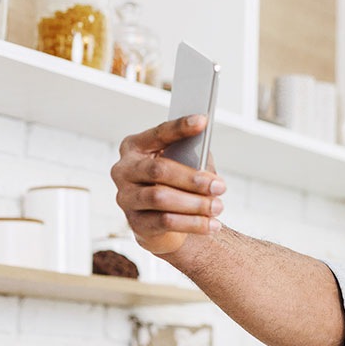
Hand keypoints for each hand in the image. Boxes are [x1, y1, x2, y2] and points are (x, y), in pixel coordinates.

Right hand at [111, 115, 226, 254]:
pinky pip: (165, 222)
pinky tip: (211, 224)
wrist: (161, 222)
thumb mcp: (185, 164)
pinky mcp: (135, 222)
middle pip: (159, 169)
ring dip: (195, 203)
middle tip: (220, 186)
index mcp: (135, 147)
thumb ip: (193, 158)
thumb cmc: (176, 183)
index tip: (203, 121)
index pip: (158, 133)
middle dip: (193, 178)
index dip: (180, 127)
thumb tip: (205, 165)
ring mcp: (126, 197)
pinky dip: (193, 223)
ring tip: (218, 207)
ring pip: (160, 198)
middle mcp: (124, 169)